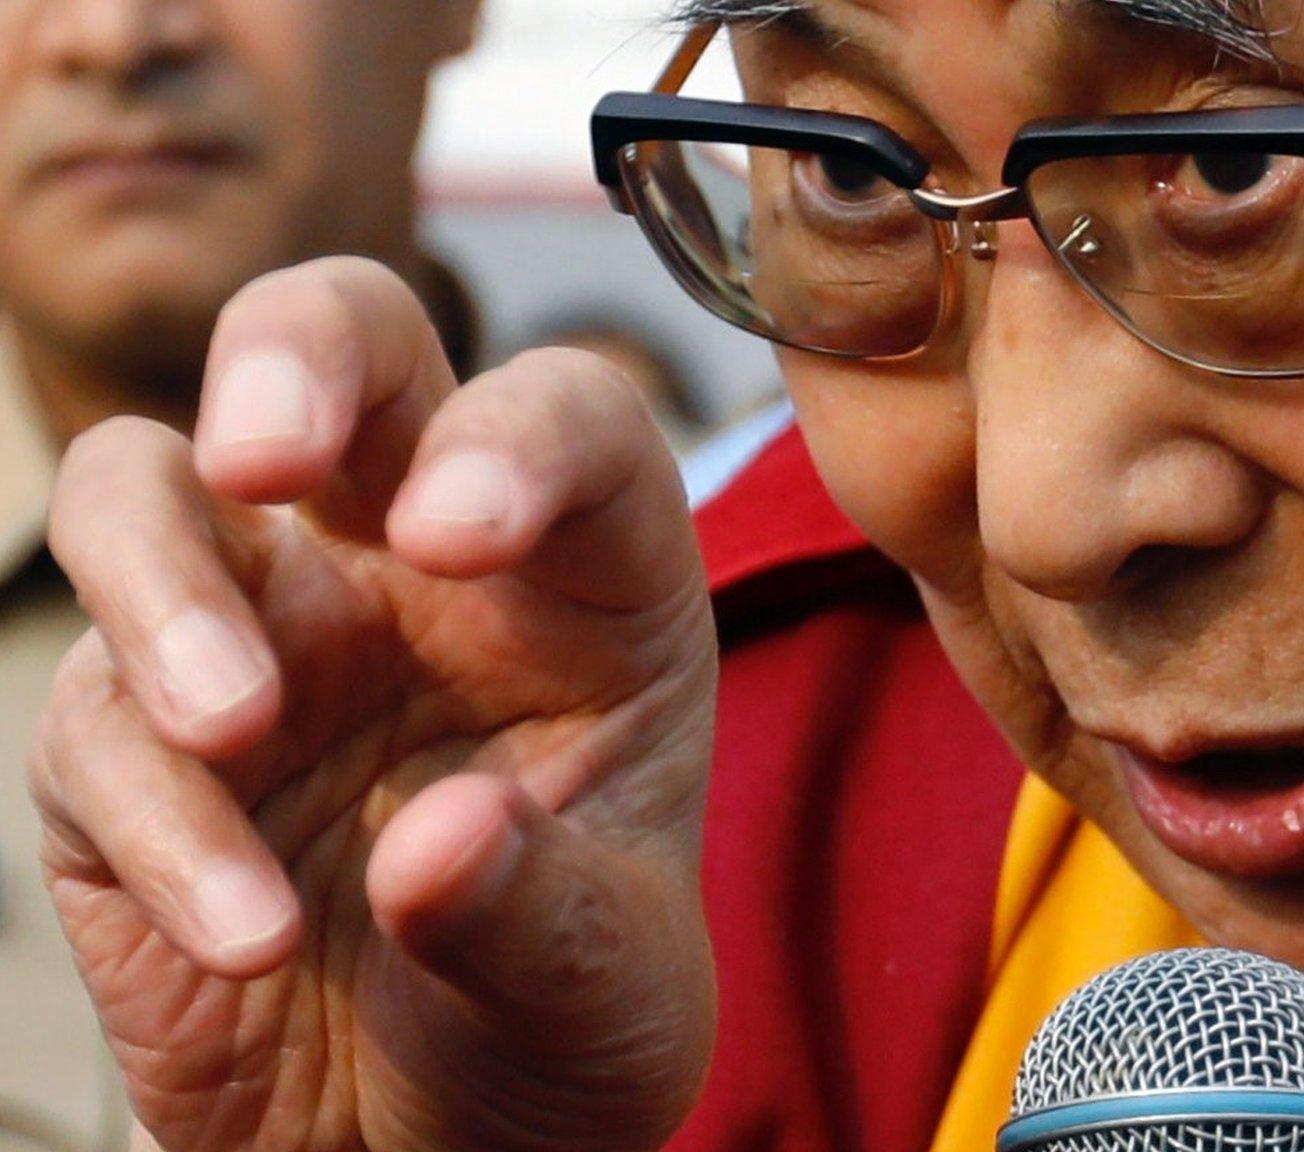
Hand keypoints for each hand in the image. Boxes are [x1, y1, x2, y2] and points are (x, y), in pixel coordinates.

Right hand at [29, 258, 716, 1151]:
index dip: (513, 439)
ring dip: (165, 586)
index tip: (456, 537)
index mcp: (582, 582)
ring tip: (238, 727)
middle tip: (262, 454)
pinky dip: (153, 816)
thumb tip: (440, 843)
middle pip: (342, 345)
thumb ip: (546, 915)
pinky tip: (244, 933)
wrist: (428, 1146)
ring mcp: (262, 635)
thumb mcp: (609, 992)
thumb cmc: (561, 1022)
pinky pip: (93, 723)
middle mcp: (414, 569)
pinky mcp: (129, 747)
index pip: (565, 422)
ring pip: (149, 488)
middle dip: (290, 357)